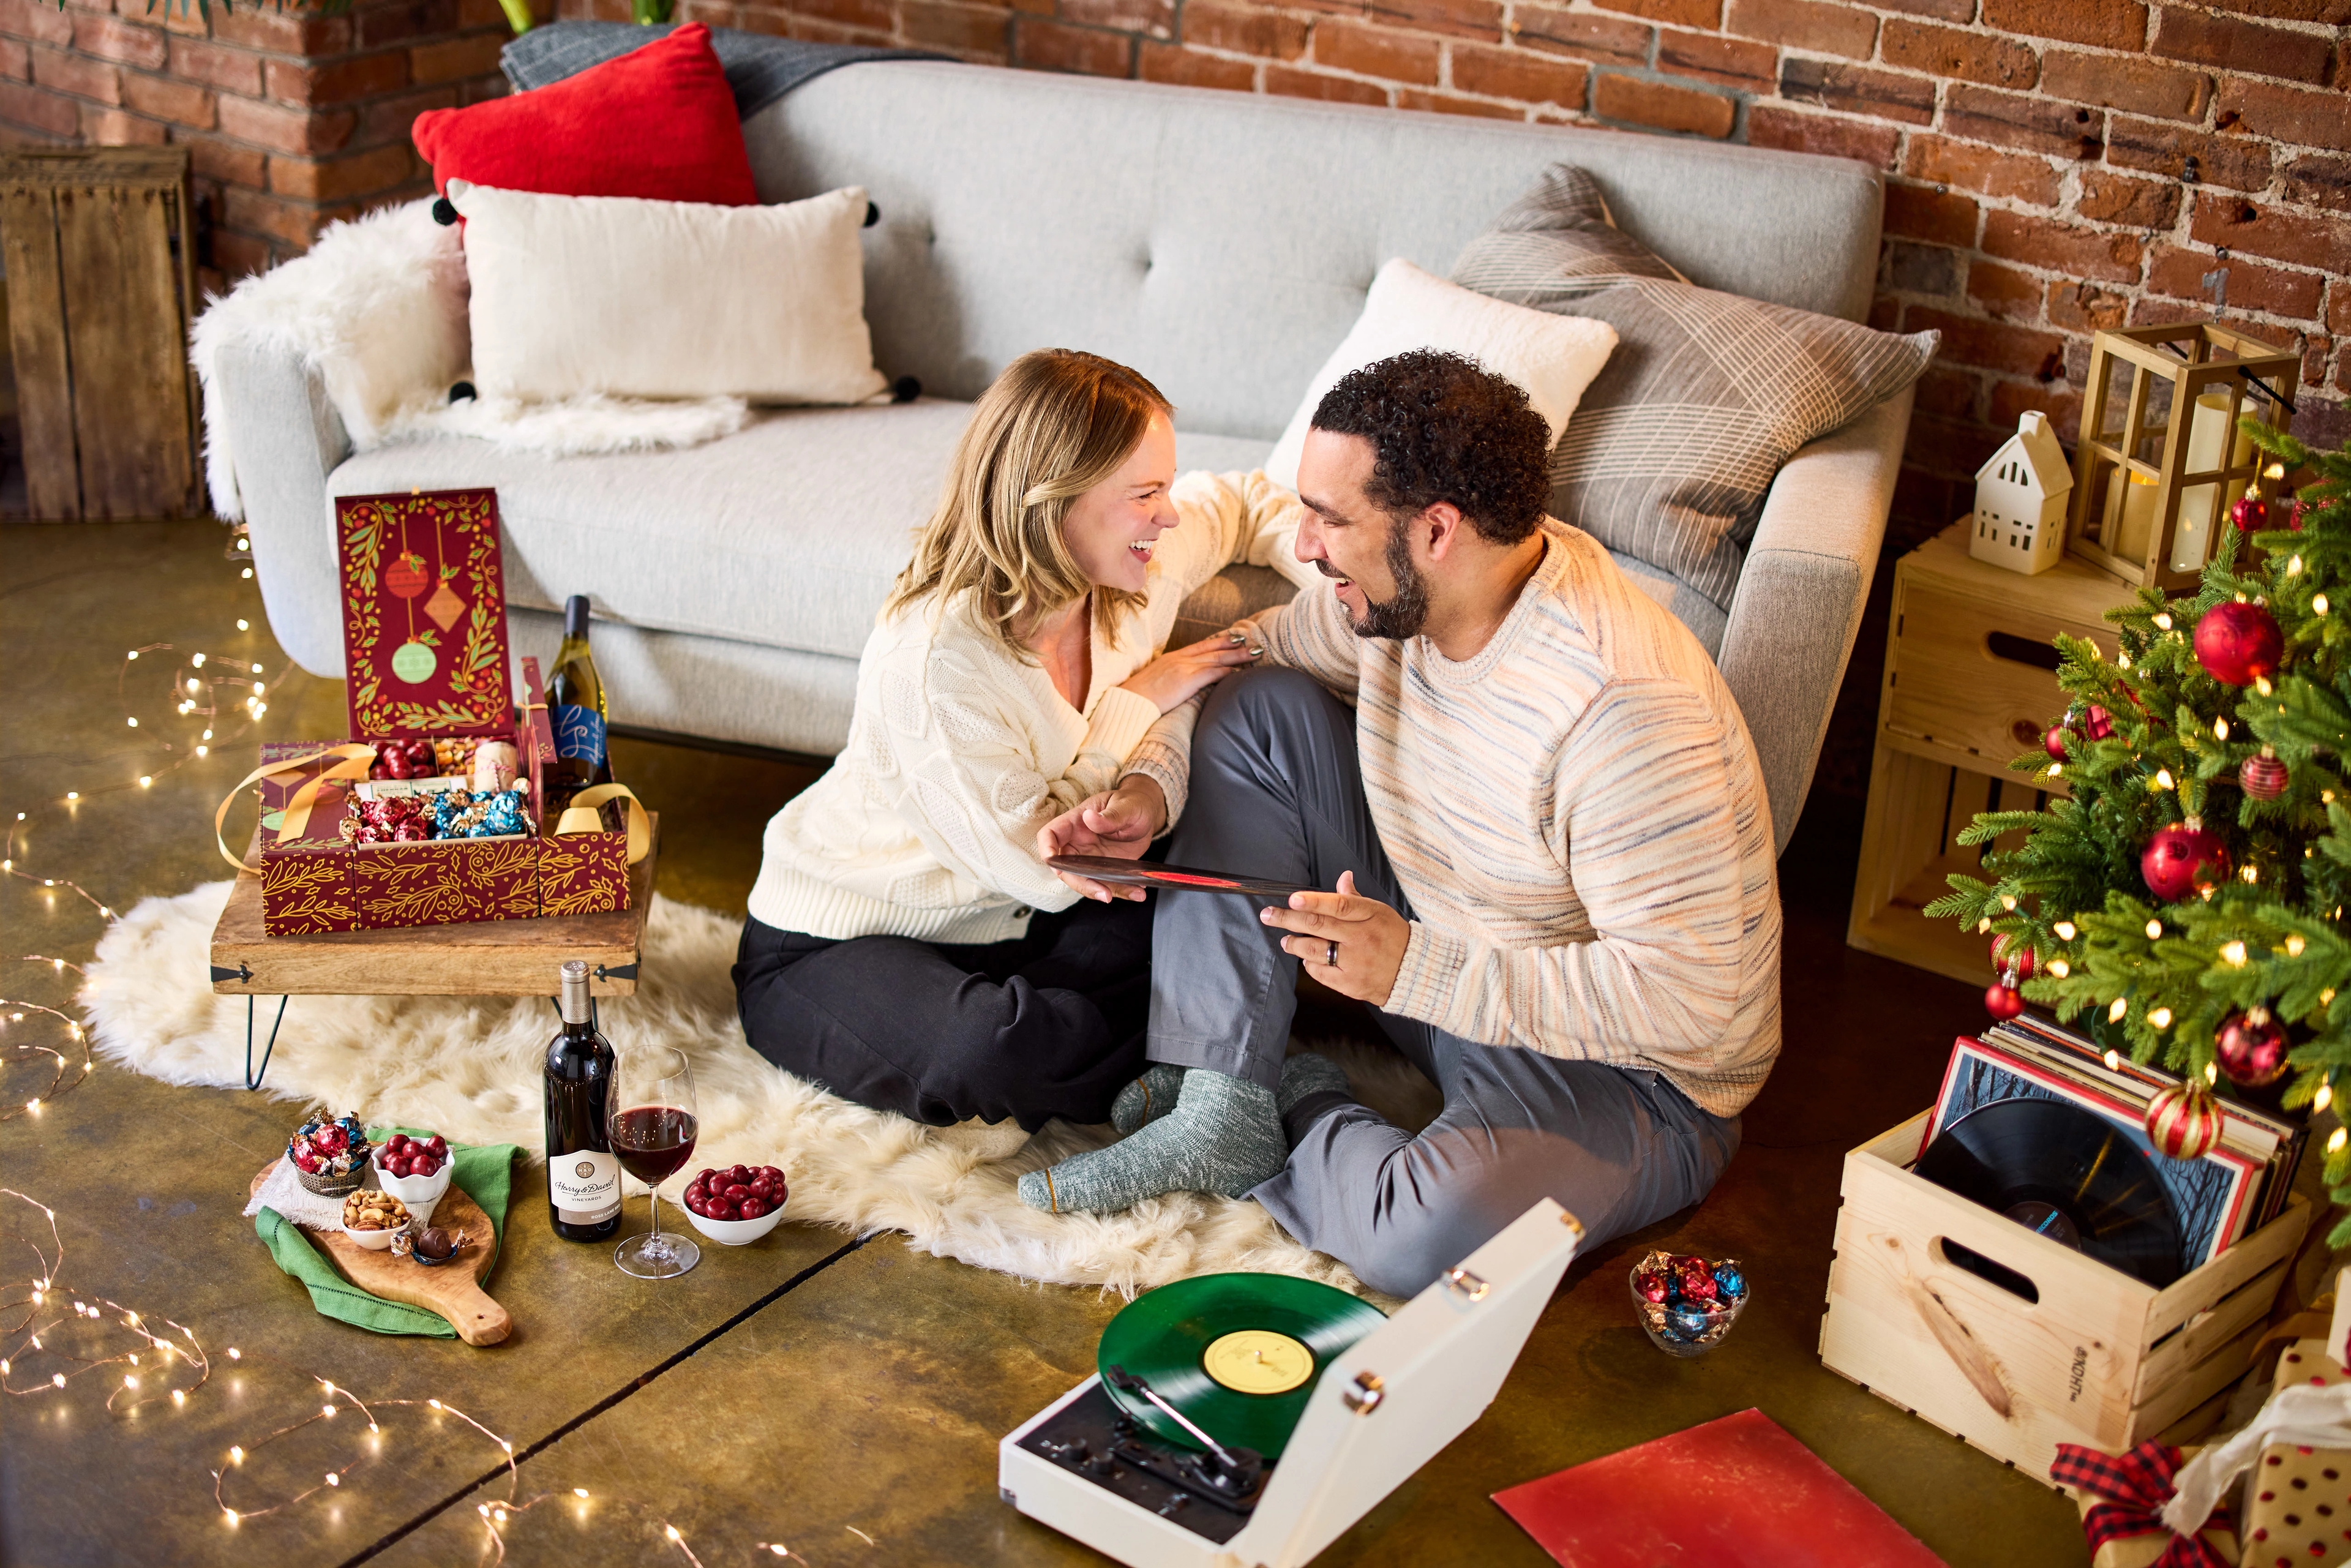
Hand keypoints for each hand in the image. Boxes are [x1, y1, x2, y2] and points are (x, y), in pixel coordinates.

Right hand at [1037, 774, 1166, 900]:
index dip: (1047, 849)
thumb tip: (1090, 818)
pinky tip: (1137, 891)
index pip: (1050, 834)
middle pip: (1066, 868)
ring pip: (1087, 881)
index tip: (1056, 865)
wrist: (1147, 813)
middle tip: (1105, 894)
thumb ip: (1110, 815)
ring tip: (1134, 893)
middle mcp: (1079, 843)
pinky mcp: (1105, 868)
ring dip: (1106, 891)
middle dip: (1082, 883)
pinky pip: (1107, 884)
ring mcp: (1091, 858)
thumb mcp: (1126, 806)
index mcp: (1076, 822)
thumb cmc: (1132, 803)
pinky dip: (1122, 890)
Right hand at [1118, 630, 1260, 713]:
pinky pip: (1212, 673)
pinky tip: (1240, 672)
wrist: (1129, 703)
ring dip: (1238, 656)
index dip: (1219, 641)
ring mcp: (1183, 668)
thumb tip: (1181, 684)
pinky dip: (1227, 672)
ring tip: (1254, 654)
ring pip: (1217, 659)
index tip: (1234, 638)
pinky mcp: (1186, 680)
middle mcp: (1180, 659)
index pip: (1201, 646)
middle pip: (1213, 649)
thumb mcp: (1157, 682)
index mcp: (1172, 658)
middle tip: (1252, 642)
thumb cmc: (1139, 698)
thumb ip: (1171, 678)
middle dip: (1234, 646)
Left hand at [1260, 871, 1408, 1007]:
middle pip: (1319, 926)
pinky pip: (1320, 972)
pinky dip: (1309, 964)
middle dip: (1288, 920)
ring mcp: (1355, 962)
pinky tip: (1308, 959)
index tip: (1292, 899)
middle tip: (1268, 915)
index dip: (1313, 902)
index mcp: (1370, 915)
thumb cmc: (1393, 937)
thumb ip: (1355, 899)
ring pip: (1314, 951)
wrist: (1414, 973)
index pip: (1338, 905)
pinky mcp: (1351, 983)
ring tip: (1286, 940)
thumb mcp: (1380, 912)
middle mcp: (1361, 938)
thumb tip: (1343, 877)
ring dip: (1294, 944)